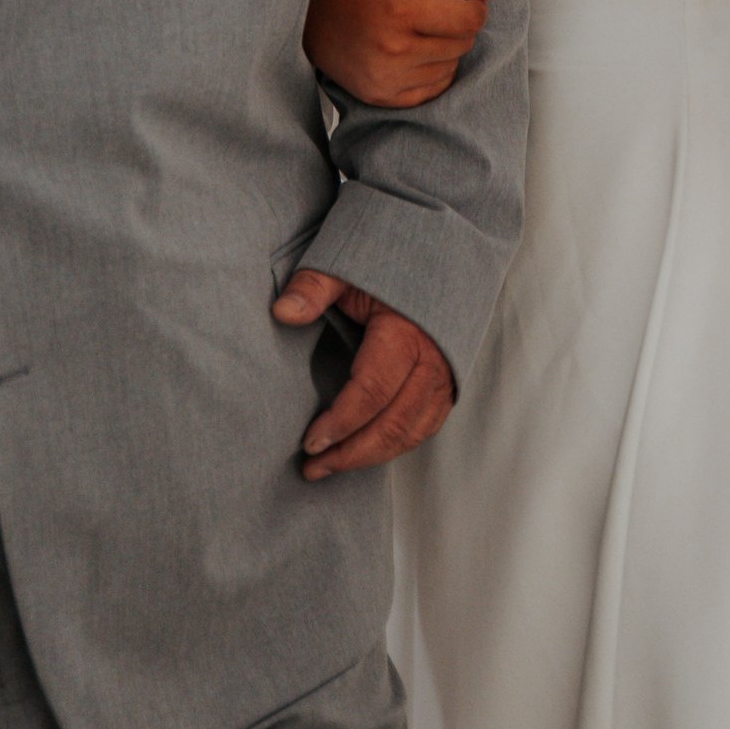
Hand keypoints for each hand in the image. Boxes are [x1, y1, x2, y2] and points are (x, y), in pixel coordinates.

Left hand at [272, 269, 456, 476]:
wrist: (441, 260)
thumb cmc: (387, 265)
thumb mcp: (347, 267)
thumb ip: (314, 287)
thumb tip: (281, 312)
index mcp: (405, 334)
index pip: (372, 392)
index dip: (341, 423)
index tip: (310, 443)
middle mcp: (431, 362)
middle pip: (393, 424)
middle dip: (351, 453)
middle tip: (313, 468)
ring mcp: (444, 378)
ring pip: (411, 433)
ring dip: (371, 457)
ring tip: (330, 468)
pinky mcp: (448, 387)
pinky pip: (424, 428)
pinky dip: (395, 446)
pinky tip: (365, 453)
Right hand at [305, 0, 508, 108]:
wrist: (306, 4)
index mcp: (402, 10)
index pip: (471, 19)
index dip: (472, 6)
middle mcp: (394, 49)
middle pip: (463, 44)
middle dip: (456, 26)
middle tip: (428, 12)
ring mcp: (384, 77)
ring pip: (450, 68)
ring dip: (443, 50)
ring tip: (414, 31)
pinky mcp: (378, 96)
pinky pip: (431, 91)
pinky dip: (430, 73)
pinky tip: (409, 53)